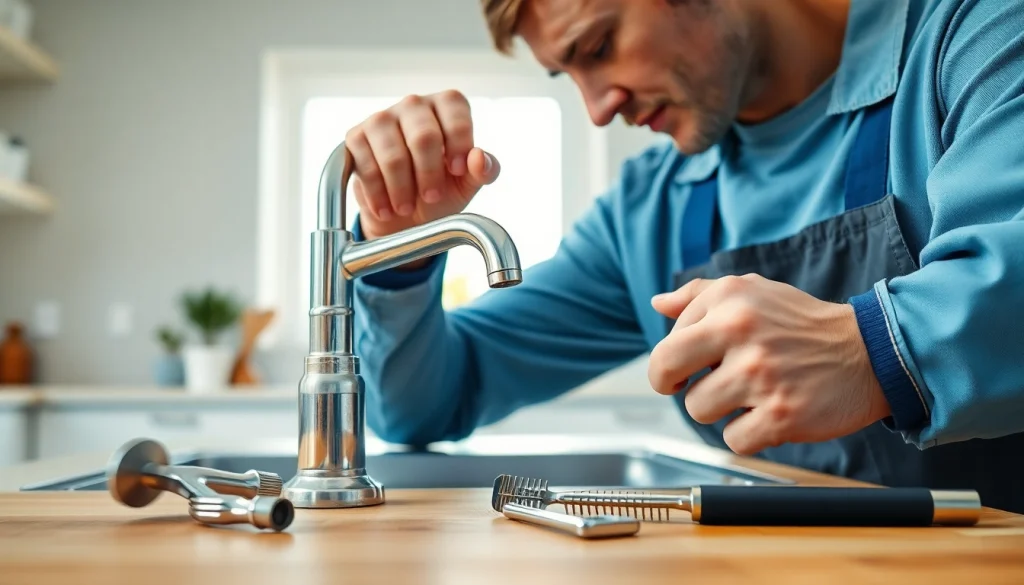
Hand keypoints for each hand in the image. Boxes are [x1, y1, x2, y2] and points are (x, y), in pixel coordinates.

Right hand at [345, 90, 501, 240]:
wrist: (404, 215)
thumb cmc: (441, 190)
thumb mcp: (468, 184)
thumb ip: (483, 170)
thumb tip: (478, 158)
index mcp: (447, 107)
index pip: (455, 114)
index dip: (458, 145)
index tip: (458, 172)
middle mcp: (414, 105)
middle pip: (424, 136)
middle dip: (429, 174)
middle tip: (432, 197)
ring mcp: (382, 118)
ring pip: (393, 154)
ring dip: (402, 189)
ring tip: (406, 207)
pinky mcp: (356, 137)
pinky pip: (366, 166)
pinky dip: (378, 194)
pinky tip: (386, 208)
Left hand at [648, 274, 891, 455]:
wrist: (870, 351)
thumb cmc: (800, 323)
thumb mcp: (751, 291)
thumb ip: (699, 294)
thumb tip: (658, 304)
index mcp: (729, 300)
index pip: (668, 341)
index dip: (674, 359)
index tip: (690, 365)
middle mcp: (742, 333)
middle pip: (665, 371)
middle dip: (670, 384)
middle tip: (686, 386)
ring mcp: (761, 375)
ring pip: (698, 410)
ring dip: (718, 409)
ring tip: (748, 394)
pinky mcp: (780, 414)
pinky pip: (733, 439)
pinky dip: (747, 434)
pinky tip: (768, 414)